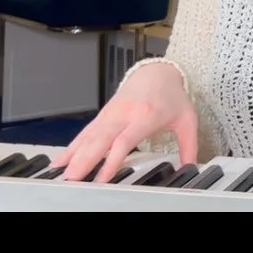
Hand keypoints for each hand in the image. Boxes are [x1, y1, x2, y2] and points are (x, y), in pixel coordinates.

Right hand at [54, 63, 197, 183]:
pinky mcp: (103, 115)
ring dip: (74, 156)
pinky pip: (85, 133)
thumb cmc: (171, 97)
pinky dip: (71, 147)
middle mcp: (124, 114)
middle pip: (100, 140)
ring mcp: (111, 114)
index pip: (124, 140)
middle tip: (73, 180)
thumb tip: (192, 169)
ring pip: (88, 136)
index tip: (102, 178)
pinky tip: (61, 161)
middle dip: (85, 161)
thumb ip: (189, 146)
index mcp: (145, 116)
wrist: (158, 72)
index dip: (112, 160)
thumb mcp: (187, 120)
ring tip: (61, 175)